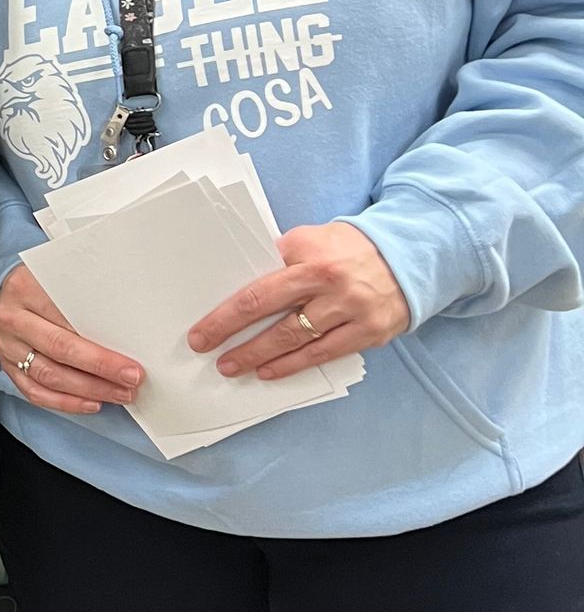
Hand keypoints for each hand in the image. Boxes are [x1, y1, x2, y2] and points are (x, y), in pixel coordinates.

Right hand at [0, 263, 141, 413]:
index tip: (131, 362)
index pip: (67, 324)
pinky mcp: (7, 366)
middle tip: (131, 380)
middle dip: (100, 370)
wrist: (7, 290)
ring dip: (88, 389)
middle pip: (60, 350)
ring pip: (49, 376)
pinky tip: (91, 402)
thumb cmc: (41, 284)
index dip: (100, 349)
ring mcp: (7, 345)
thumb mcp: (59, 279)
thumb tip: (125, 330)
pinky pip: (35, 391)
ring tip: (118, 394)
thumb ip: (84, 298)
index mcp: (25, 289)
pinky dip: (65, 402)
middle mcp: (13, 319)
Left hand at [189, 221, 409, 381]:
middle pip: (276, 319)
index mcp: (313, 261)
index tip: (202, 332)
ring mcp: (353, 312)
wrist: (409, 254)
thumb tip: (239, 280)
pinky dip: (293, 365)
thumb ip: (280, 257)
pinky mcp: (369, 333)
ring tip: (234, 368)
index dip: (227, 316)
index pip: (261, 292)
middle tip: (210, 354)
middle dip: (238, 340)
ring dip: (261, 357)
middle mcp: (333, 288)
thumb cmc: (348, 248)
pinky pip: (324, 354)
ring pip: (298, 342)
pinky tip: (270, 372)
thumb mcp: (311, 239)